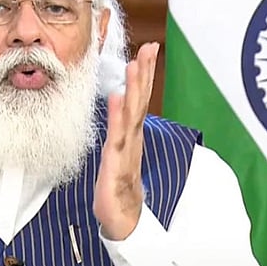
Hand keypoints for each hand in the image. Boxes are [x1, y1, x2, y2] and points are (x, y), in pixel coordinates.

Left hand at [93, 42, 158, 239]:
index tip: (146, 51)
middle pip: (140, 100)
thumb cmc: (116, 185)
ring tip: (135, 64)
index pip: (138, 99)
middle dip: (145, 73)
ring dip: (134, 87)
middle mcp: (131, 138)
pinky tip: (118, 98)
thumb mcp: (116, 153)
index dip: (143, 76)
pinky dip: (118, 116)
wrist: (120, 218)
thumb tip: (117, 112)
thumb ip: (118, 133)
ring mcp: (125, 149)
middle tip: (150, 47)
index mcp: (130, 135)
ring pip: (132, 114)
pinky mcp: (116, 162)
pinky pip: (117, 136)